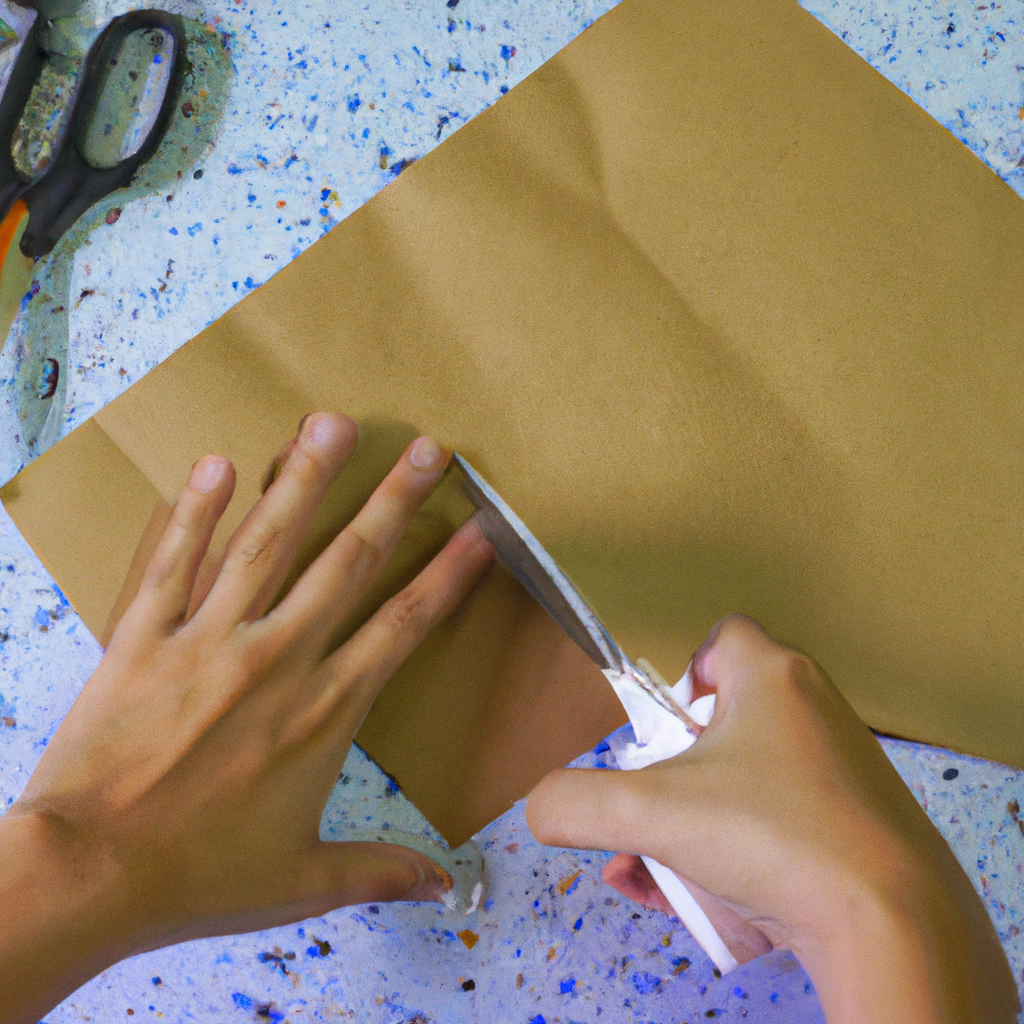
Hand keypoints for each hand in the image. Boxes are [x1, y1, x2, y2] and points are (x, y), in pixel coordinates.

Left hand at [0, 412, 494, 1023]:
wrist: (89, 876)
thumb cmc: (199, 877)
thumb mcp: (303, 881)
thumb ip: (379, 870)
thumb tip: (445, 887)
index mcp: (325, 711)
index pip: (405, 625)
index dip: (449, 574)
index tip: (482, 530)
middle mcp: (278, 660)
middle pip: (349, 563)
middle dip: (394, 501)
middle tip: (428, 449)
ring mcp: (209, 642)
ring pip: (266, 545)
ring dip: (303, 480)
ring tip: (330, 423)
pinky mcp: (145, 640)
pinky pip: (173, 565)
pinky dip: (195, 514)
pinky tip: (215, 465)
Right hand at [526, 614, 1018, 1022]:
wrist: (890, 923)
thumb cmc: (779, 839)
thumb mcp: (652, 814)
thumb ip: (577, 804)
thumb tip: (539, 808)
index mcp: (772, 677)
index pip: (722, 636)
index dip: (683, 673)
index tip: (666, 725)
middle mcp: (815, 709)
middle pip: (725, 720)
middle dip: (674, 773)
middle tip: (656, 811)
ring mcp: (843, 768)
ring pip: (748, 781)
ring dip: (696, 822)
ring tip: (663, 872)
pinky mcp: (858, 822)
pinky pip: (781, 824)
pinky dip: (738, 852)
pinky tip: (703, 899)